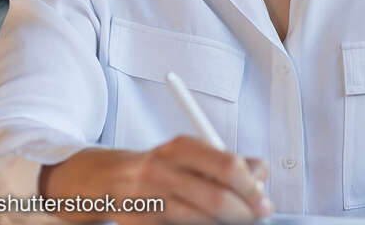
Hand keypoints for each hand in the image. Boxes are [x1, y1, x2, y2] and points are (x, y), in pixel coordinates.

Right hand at [39, 135, 273, 223]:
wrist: (101, 179)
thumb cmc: (155, 168)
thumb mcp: (187, 154)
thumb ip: (224, 161)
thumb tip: (261, 173)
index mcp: (180, 147)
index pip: (226, 163)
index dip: (250, 185)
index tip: (263, 200)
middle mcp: (162, 168)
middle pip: (214, 196)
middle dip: (242, 212)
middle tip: (256, 218)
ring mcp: (147, 197)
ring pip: (197, 218)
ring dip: (223, 224)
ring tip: (233, 223)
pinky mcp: (137, 221)